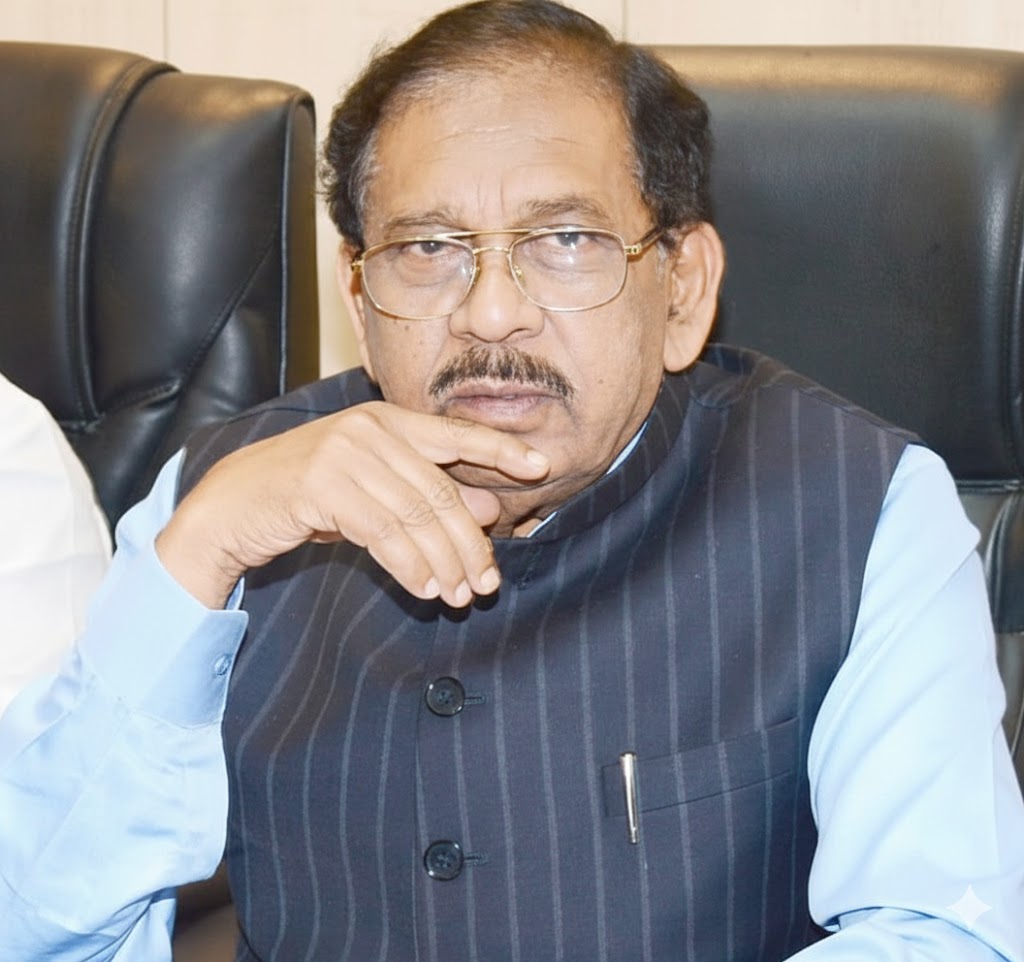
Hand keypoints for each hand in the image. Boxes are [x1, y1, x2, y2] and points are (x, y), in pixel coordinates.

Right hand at [155, 402, 549, 609]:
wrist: (233, 506)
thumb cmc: (309, 497)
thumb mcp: (376, 493)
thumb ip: (430, 494)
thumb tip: (490, 508)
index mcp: (387, 420)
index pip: (455, 435)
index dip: (501, 449)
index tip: (542, 467)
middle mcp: (369, 428)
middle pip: (440, 491)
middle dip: (469, 542)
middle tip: (487, 583)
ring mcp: (343, 452)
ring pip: (415, 515)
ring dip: (443, 562)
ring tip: (459, 596)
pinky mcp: (320, 484)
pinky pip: (383, 532)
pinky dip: (409, 565)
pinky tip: (424, 588)